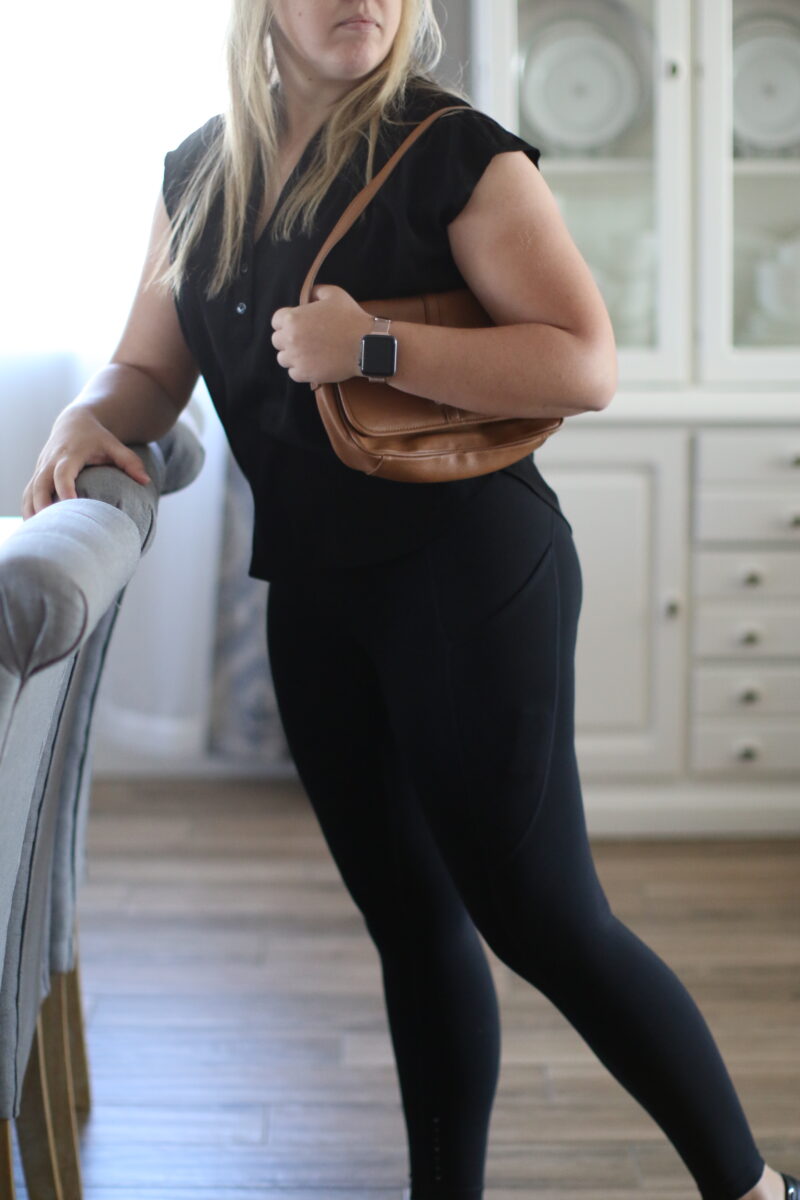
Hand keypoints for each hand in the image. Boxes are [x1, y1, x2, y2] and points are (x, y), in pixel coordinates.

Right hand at [21, 408, 150, 518]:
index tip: (71, 505)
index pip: (63, 473)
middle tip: (49, 526)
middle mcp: (51, 461)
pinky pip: (28, 492)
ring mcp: (42, 467)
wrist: (75, 422)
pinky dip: (28, 507)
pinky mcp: (38, 473)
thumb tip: (146, 481)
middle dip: (42, 504)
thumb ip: (130, 462)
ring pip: (30, 490)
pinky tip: (34, 526)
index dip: (65, 488)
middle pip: (40, 484)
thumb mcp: (115, 445)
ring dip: (31, 510)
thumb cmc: (98, 438)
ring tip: (38, 532)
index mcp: (70, 454)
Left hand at [270, 284, 372, 389]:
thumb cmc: (351, 318)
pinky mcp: (305, 374)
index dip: (287, 322)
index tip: (298, 326)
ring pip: (283, 358)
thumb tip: (308, 295)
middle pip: (277, 340)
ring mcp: (296, 358)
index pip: (276, 321)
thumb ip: (316, 291)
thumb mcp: (334, 294)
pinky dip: (301, 370)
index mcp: (293, 318)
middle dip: (288, 339)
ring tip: (307, 353)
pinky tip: (312, 364)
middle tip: (304, 340)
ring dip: (292, 356)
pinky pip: (293, 373)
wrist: (366, 345)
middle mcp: (290, 338)